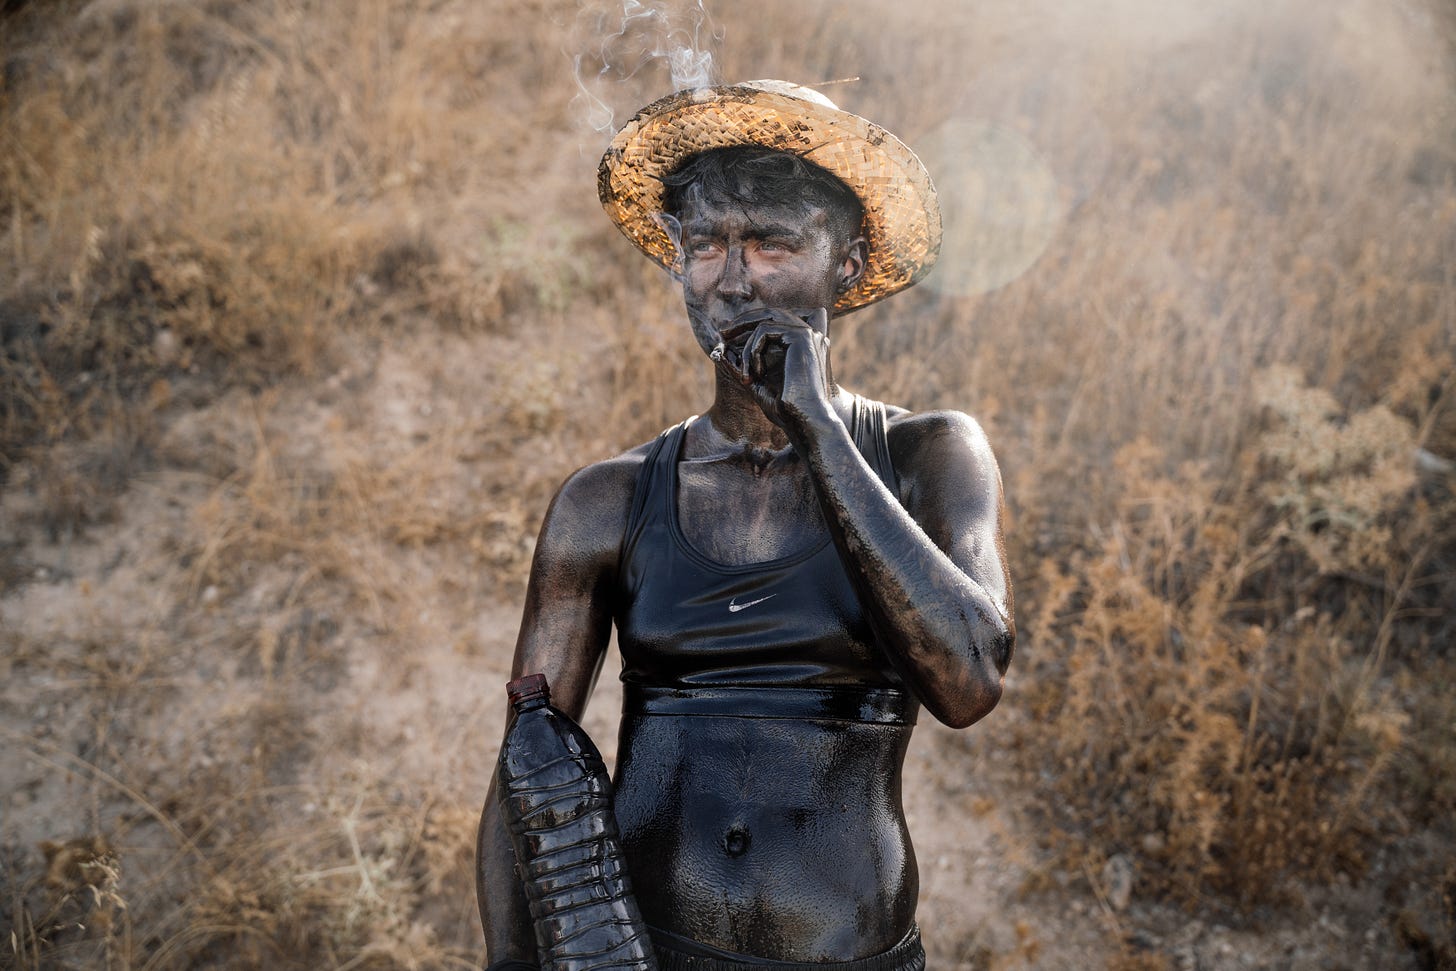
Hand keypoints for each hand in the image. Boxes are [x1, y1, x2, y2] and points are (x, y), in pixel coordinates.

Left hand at [733, 307, 833, 432]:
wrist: (804, 420)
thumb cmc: (784, 408)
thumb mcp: (757, 381)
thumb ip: (742, 364)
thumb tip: (720, 348)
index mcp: (802, 344)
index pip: (773, 321)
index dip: (748, 323)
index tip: (726, 336)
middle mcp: (808, 334)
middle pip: (769, 313)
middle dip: (742, 322)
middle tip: (722, 334)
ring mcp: (807, 333)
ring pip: (764, 322)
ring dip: (747, 348)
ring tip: (746, 375)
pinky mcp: (801, 336)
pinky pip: (765, 331)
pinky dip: (753, 351)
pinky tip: (757, 373)